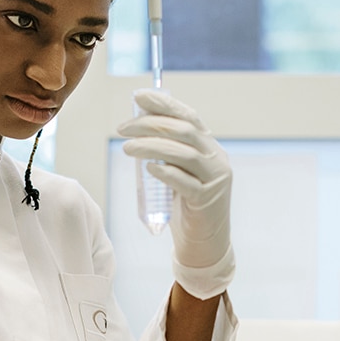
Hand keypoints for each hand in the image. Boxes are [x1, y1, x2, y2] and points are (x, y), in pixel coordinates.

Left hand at [118, 89, 234, 298]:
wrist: (204, 243)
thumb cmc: (185, 206)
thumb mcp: (178, 172)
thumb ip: (167, 153)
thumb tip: (138, 128)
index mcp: (210, 148)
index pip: (189, 117)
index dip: (165, 104)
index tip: (140, 96)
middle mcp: (216, 159)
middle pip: (184, 131)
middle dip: (150, 124)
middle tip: (123, 127)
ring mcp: (215, 179)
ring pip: (183, 153)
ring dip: (151, 145)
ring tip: (126, 147)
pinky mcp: (207, 200)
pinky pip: (184, 181)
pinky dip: (165, 171)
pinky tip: (148, 167)